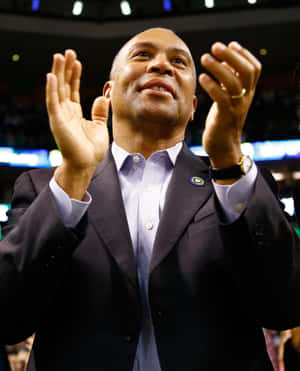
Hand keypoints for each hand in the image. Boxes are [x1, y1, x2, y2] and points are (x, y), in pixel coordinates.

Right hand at [46, 50, 109, 197]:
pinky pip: (53, 103)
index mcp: (74, 113)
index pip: (72, 89)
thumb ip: (100, 112)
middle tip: (67, 52)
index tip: (77, 61)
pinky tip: (51, 76)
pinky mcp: (57, 122)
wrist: (87, 164)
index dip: (74, 75)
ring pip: (57, 90)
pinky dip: (51, 89)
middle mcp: (65, 112)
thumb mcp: (100, 127)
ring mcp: (60, 116)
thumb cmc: (92, 149)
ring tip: (59, 57)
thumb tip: (102, 97)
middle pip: (63, 85)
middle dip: (65, 69)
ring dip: (57, 73)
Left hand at [199, 42, 260, 168]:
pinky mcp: (225, 116)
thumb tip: (223, 61)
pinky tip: (202, 78)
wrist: (223, 147)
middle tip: (215, 47)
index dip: (244, 54)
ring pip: (234, 82)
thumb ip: (228, 82)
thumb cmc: (222, 121)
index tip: (230, 44)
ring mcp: (236, 107)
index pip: (254, 68)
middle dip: (231, 55)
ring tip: (204, 58)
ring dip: (218, 67)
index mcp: (247, 93)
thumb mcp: (228, 99)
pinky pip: (221, 97)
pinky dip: (211, 85)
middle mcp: (245, 98)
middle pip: (246, 71)